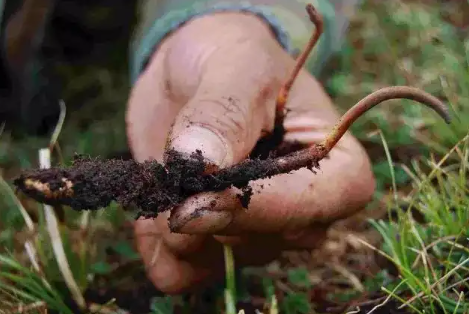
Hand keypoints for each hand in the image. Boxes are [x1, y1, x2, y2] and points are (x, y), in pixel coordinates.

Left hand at [125, 12, 374, 293]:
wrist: (194, 71)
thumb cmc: (232, 57)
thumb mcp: (234, 67)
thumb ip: (223, 114)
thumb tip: (199, 167)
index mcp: (331, 156)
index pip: (332, 198)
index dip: (274, 205)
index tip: (211, 190)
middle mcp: (301, 202)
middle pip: (275, 238)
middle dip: (218, 215)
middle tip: (174, 176)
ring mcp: (256, 226)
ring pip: (228, 259)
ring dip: (182, 231)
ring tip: (160, 178)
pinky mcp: (213, 237)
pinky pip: (189, 272)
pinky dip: (161, 251)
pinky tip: (150, 210)